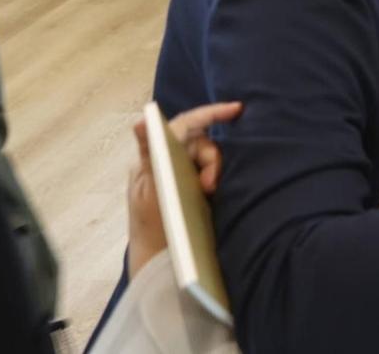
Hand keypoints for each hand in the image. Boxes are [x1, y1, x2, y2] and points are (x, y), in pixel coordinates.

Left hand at [127, 101, 242, 273]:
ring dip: (214, 170)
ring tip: (211, 193)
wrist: (158, 267)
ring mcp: (181, 177)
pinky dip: (216, 177)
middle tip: (211, 185)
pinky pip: (211, 173)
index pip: (182, 125)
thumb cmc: (152, 230)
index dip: (209, 113)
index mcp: (152, 159)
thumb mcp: (150, 192)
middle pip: (200, 142)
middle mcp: (166, 163)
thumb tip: (141, 120)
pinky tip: (216, 191)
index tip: (237, 110)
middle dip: (212, 157)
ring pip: (208, 158)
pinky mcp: (194, 191)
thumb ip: (150, 155)